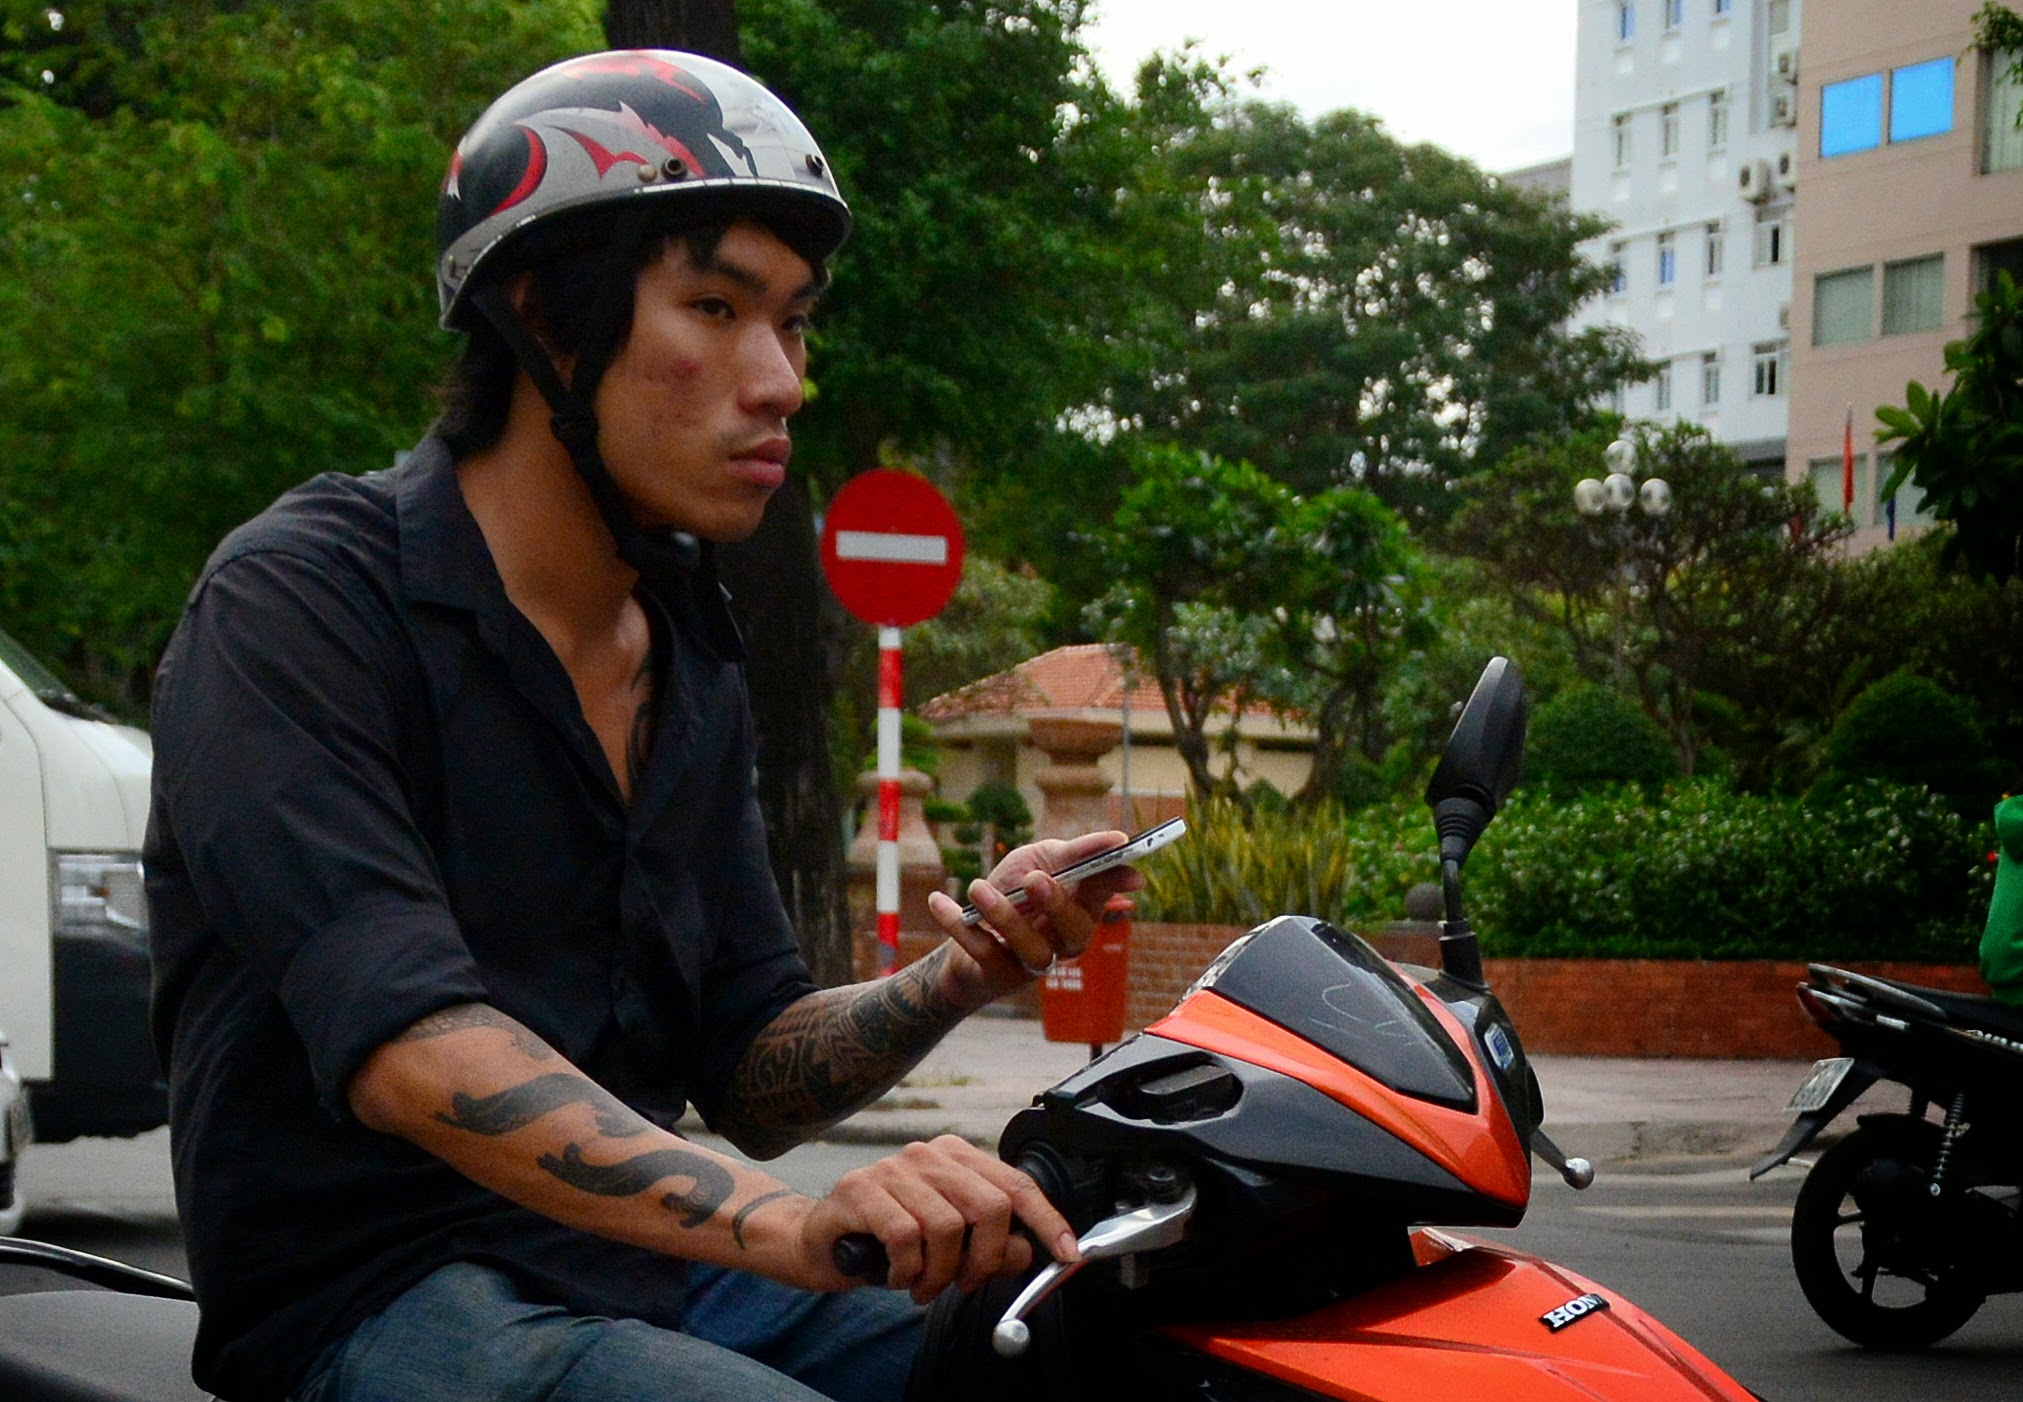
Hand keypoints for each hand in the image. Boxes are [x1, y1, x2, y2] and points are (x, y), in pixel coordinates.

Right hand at [794, 1135, 1077, 1302]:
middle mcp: (928, 1154)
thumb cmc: (887, 1239)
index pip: (1017, 1184)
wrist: (818, 1241)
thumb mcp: (949, 1247)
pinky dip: (907, 1269)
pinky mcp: (860, 1189)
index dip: (1047, 1221)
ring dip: (940, 1273)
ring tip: (922, 1284)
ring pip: (948, 1227)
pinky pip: (905, 1237)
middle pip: (990, 1207)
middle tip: (965, 1283)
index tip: (1068, 1252)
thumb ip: (990, 1246)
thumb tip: (1028, 1252)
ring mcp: (892, 1167)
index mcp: (956, 1157)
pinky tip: (896, 1274)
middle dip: (986, 1259)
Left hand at [925, 832, 1144, 1004]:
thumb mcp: (1039, 861)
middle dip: (1056, 904)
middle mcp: (1061, 942)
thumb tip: (1121, 840)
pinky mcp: (996, 975)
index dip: (1114, 882)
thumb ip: (1074, 853)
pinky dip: (958, 924)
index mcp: (1077, 911)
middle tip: (1034, 878)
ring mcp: (1030, 963)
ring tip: (977, 888)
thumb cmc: (1012, 892)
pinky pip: (981, 952)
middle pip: (1073, 932)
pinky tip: (939, 900)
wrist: (964, 929)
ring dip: (1004, 917)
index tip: (1127, 867)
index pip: (1101, 896)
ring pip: (1031, 950)